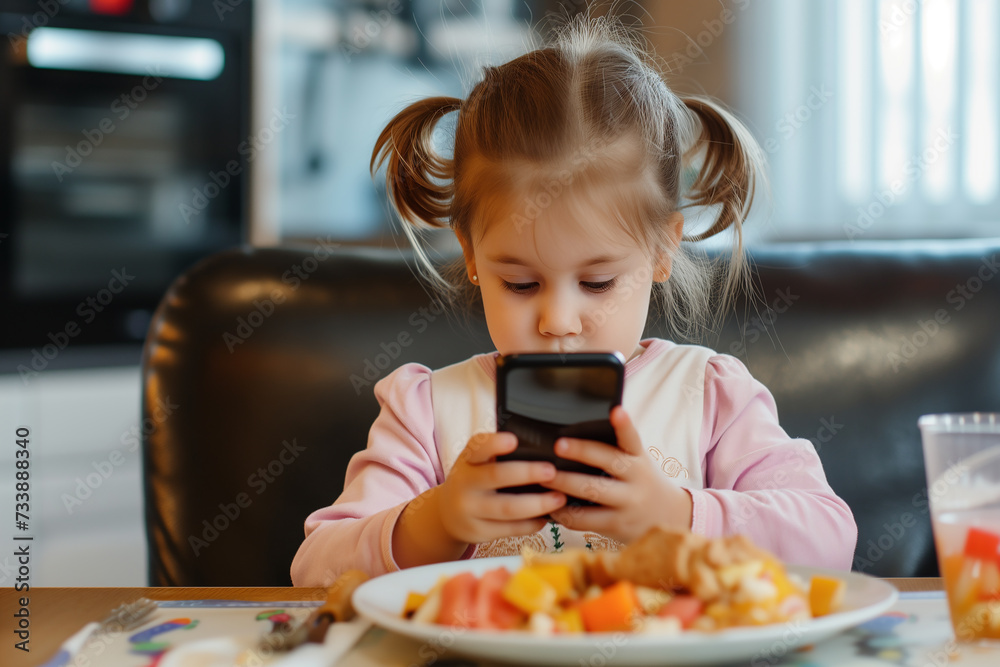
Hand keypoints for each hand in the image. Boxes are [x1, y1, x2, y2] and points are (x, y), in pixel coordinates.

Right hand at [436, 431, 566, 544]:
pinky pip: (509, 529)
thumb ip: (495, 455)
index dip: (494, 443)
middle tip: (551, 471)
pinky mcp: (478, 532)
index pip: (477, 447)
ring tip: (559, 498)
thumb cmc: (472, 481)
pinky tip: (545, 517)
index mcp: (467, 461)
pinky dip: (530, 524)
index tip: (513, 439)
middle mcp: (464, 484)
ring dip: (537, 504)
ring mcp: (469, 510)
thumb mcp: (474, 464)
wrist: (447, 514)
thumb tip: (539, 448)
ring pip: (507, 508)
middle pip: (496, 476)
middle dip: (526, 473)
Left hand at [545, 407, 692, 542]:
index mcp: (638, 458)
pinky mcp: (617, 525)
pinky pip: (586, 519)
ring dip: (565, 483)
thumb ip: (616, 449)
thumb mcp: (637, 462)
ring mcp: (628, 503)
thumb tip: (573, 435)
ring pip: (593, 491)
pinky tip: (551, 507)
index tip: (616, 411)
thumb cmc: (640, 482)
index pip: (632, 438)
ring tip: (544, 476)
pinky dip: (565, 513)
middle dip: (582, 452)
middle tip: (558, 445)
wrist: (668, 518)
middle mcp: (636, 478)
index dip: (624, 425)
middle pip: (609, 462)